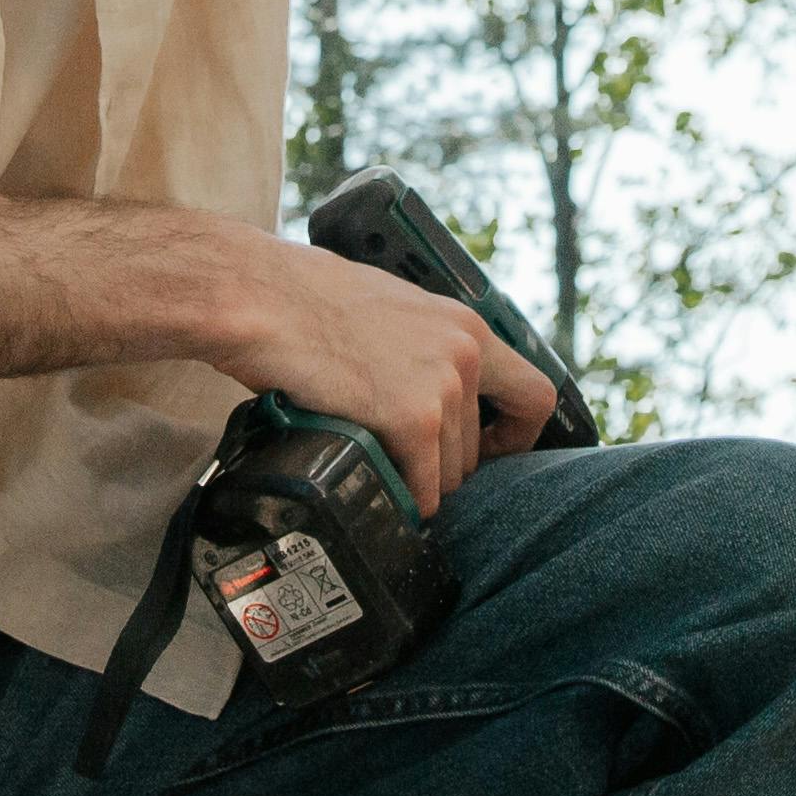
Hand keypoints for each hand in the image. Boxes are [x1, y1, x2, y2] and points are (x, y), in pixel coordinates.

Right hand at [214, 234, 562, 514]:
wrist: (261, 297)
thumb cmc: (306, 300)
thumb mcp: (391, 311)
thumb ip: (424, 347)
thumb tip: (428, 388)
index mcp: (465, 325)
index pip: (534, 395)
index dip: (515, 436)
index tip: (486, 451)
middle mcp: (466, 354)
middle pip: (480, 448)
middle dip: (443, 465)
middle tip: (398, 463)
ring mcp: (442, 387)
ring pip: (450, 473)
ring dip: (416, 480)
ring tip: (373, 461)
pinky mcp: (411, 419)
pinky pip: (422, 489)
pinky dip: (400, 498)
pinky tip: (373, 482)